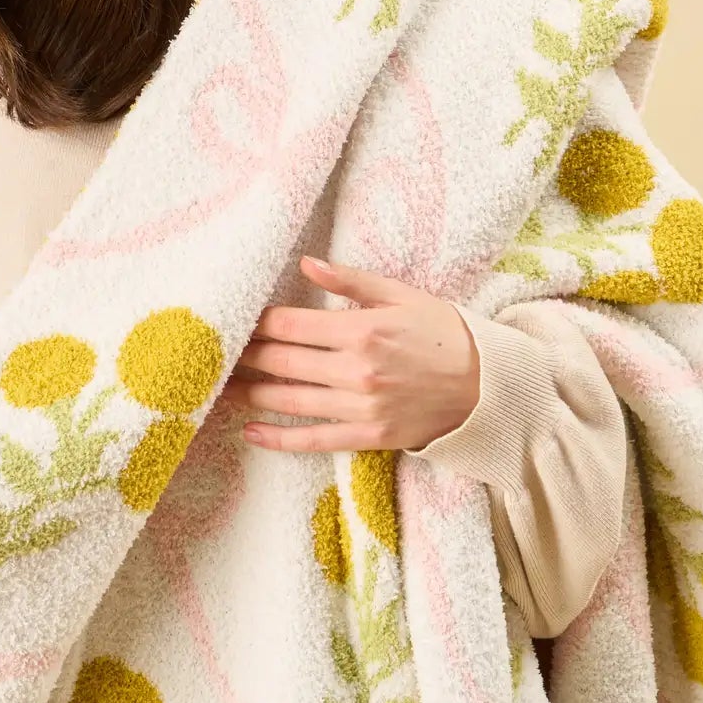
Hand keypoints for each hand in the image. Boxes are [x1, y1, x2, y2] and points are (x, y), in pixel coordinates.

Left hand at [221, 255, 479, 452]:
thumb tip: (306, 262)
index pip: (290, 324)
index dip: (256, 323)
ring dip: (249, 393)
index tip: (234, 320)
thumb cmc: (445, 333)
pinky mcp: (367, 436)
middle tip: (215, 353)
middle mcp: (356, 370)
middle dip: (244, 356)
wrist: (487, 386)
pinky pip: (313, 440)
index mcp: (361, 330)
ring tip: (220, 387)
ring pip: (289, 400)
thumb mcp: (401, 295)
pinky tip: (251, 431)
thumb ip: (350, 281)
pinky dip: (278, 438)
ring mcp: (360, 407)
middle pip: (281, 361)